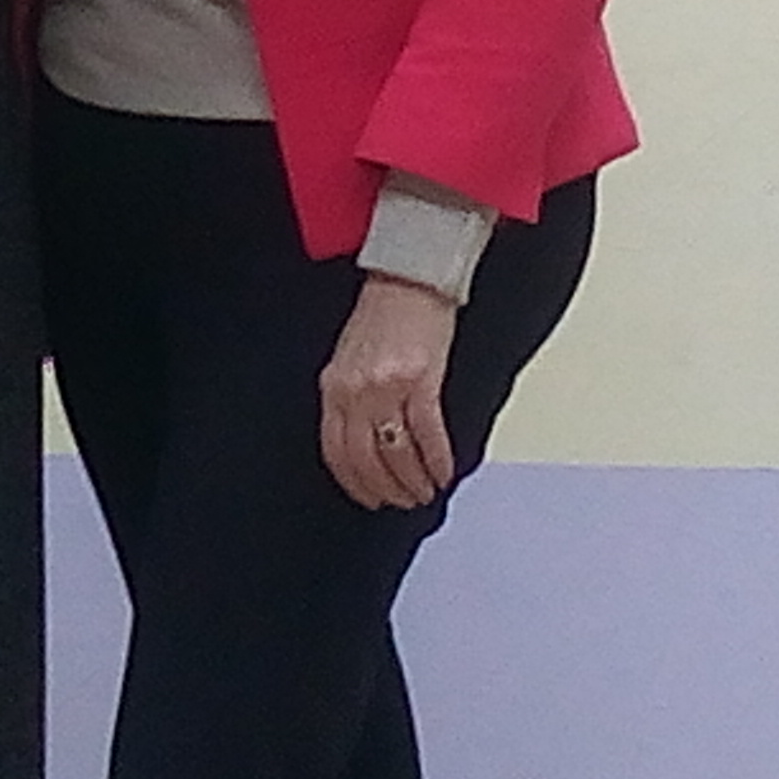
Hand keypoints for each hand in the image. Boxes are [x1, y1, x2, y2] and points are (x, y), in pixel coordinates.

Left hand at [320, 274, 460, 510]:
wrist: (410, 275)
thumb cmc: (382, 312)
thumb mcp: (349, 356)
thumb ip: (348, 395)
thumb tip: (362, 437)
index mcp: (333, 385)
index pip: (336, 450)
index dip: (354, 482)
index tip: (369, 498)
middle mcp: (355, 390)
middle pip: (364, 458)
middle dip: (385, 489)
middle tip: (402, 502)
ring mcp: (387, 387)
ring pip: (396, 453)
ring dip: (412, 481)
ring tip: (424, 493)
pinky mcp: (422, 380)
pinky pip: (428, 434)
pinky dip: (437, 461)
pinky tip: (444, 474)